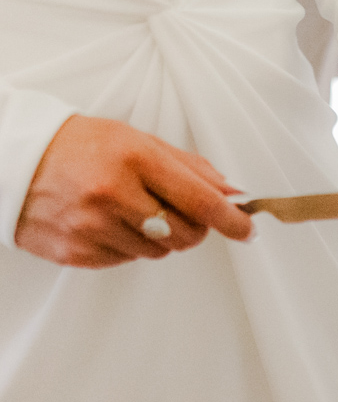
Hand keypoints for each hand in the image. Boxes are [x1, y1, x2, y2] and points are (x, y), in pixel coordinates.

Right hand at [16, 116, 253, 267]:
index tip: (248, 230)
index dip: (232, 220)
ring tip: (132, 211)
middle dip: (194, 228)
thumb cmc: (83, 146)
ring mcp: (91, 225)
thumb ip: (190, 168)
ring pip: (159, 251)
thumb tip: (234, 195)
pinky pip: (127, 260)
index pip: (201, 200)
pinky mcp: (76, 252)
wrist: (14, 159)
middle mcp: (112, 193)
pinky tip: (108, 222)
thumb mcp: (138, 141)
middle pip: (186, 234)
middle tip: (181, 213)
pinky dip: (128, 245)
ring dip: (159, 237)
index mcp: (134, 158)